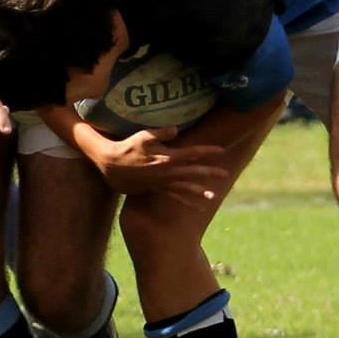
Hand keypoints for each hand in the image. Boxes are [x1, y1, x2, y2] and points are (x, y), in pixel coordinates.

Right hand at [77, 124, 232, 197]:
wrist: (112, 165)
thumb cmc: (128, 147)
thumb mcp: (144, 135)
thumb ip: (162, 132)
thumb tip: (177, 129)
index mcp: (167, 157)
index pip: (192, 154)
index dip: (207, 151)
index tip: (221, 150)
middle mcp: (167, 171)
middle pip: (193, 172)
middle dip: (210, 172)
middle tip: (225, 173)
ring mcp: (163, 182)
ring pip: (186, 187)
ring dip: (200, 191)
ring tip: (214, 196)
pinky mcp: (157, 188)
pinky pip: (175, 196)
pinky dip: (187, 201)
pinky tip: (199, 208)